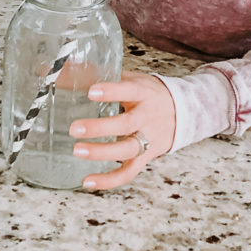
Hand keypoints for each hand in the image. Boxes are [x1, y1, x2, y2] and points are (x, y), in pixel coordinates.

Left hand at [69, 71, 175, 190]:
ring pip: (127, 150)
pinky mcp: (146, 157)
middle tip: (74, 128)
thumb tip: (65, 69)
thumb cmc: (150, 93)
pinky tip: (88, 181)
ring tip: (77, 151)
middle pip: (126, 124)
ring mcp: (148, 139)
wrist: (184, 111)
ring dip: (101, 153)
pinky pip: (129, 172)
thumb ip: (105, 76)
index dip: (111, 92)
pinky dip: (109, 180)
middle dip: (100, 128)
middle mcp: (147, 116)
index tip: (91, 91)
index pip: (128, 90)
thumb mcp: (134, 79)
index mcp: (143, 93)